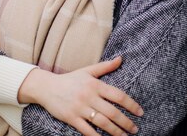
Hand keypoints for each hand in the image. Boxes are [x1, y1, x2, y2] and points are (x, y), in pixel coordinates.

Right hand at [19, 56, 142, 135]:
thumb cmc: (70, 79)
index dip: (131, 105)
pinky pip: (87, 130)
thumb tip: (121, 59)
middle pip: (112, 112)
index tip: (140, 112)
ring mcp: (80, 108)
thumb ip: (105, 66)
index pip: (118, 95)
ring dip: (115, 132)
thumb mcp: (87, 71)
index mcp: (95, 84)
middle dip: (126, 122)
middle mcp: (89, 96)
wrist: (46, 87)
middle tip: (135, 129)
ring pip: (102, 123)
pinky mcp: (71, 118)